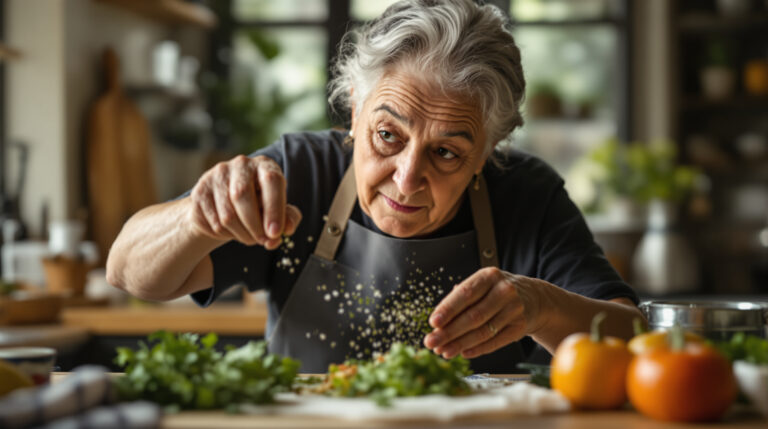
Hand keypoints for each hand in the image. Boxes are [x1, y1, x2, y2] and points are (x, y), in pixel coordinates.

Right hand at [189, 155, 301, 248]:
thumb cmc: (260, 206)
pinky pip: (213, 222)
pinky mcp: (200, 193)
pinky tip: (231, 231)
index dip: (274, 208)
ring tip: (249, 237)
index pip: (271, 180)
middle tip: (263, 241)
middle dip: (255, 225)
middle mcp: (240, 165)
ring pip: (227, 214)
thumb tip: (287, 229)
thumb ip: (289, 218)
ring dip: (241, 234)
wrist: (227, 208)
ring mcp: (216, 176)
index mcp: (264, 165)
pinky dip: (225, 235)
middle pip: (243, 196)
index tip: (275, 232)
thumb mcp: (279, 210)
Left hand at [423, 267, 545, 358]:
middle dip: (449, 332)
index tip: (433, 322)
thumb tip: (437, 323)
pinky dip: (477, 349)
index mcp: (489, 276)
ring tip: (443, 351)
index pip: (465, 294)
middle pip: (473, 316)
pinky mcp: (520, 327)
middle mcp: (504, 291)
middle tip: (431, 342)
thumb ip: (459, 299)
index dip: (447, 309)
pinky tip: (463, 353)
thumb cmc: (497, 291)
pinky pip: (496, 341)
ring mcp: (514, 309)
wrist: (533, 298)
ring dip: (460, 344)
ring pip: (483, 331)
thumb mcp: (481, 285)